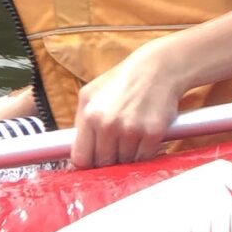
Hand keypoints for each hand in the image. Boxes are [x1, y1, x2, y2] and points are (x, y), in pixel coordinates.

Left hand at [68, 45, 186, 167]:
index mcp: (90, 116)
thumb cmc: (122, 81)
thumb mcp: (90, 93)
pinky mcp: (152, 134)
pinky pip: (145, 158)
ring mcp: (132, 131)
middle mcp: (109, 125)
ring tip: (131, 136)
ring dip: (128, 155)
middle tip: (116, 146)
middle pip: (104, 163)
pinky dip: (144, 153)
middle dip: (109, 158)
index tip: (93, 160)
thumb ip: (79, 122)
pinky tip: (144, 137)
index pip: (81, 158)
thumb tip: (73, 148)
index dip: (87, 163)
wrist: (158, 68)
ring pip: (125, 163)